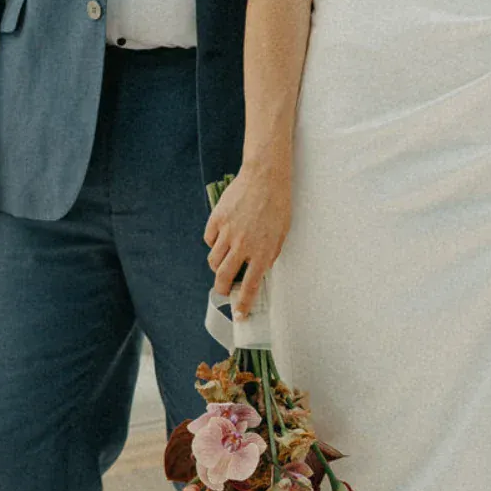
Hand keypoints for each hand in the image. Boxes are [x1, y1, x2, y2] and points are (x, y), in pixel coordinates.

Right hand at [204, 158, 290, 317]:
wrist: (265, 177)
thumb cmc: (278, 204)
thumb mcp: (281, 234)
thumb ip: (270, 254)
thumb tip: (260, 270)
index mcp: (262, 252)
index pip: (250, 286)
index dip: (243, 304)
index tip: (239, 314)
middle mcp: (243, 245)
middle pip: (224, 278)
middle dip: (222, 291)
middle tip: (224, 293)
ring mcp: (228, 232)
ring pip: (214, 260)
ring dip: (217, 267)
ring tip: (223, 264)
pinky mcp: (217, 219)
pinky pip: (209, 239)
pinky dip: (213, 243)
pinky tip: (221, 240)